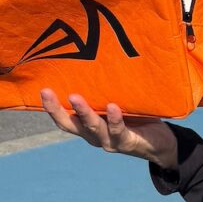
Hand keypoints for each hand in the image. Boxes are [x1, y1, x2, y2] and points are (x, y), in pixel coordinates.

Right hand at [40, 88, 178, 169]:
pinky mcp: (126, 143)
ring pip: (92, 127)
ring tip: (75, 97)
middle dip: (56, 109)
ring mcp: (109, 141)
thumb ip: (106, 91)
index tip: (40, 88)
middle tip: (46, 92)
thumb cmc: (136, 118)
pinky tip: (113, 107)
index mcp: (88, 126)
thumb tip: (98, 58)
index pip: (64, 118)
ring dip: (83, 112)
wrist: (161, 143)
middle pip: (69, 125)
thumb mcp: (117, 102)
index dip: (51, 106)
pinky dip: (114, 119)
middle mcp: (94, 135)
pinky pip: (118, 131)